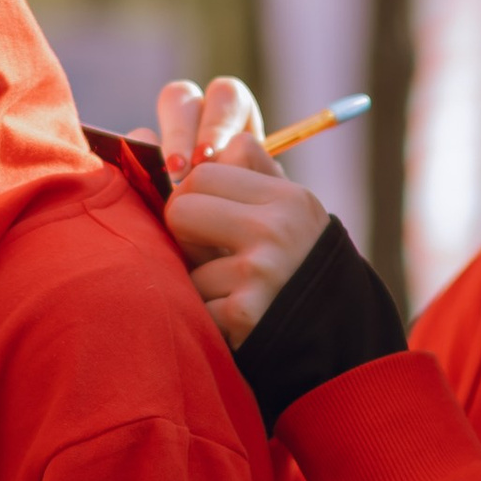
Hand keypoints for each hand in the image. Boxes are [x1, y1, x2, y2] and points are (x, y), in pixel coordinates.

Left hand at [155, 77, 329, 349]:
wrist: (337, 344)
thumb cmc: (293, 270)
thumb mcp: (283, 214)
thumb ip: (239, 172)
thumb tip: (143, 137)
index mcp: (287, 197)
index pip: (202, 172)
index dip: (194, 200)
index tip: (212, 224)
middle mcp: (279, 226)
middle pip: (182, 207)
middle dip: (186, 238)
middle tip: (214, 260)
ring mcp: (263, 269)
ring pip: (183, 264)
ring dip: (199, 287)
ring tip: (235, 296)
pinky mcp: (247, 313)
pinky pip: (194, 307)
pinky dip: (208, 322)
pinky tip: (237, 326)